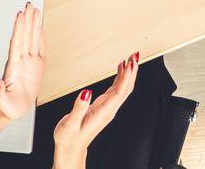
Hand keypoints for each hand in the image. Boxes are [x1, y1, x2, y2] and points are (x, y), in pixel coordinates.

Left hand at [0, 3, 44, 121]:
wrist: (12, 109)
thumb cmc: (7, 107)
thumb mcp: (3, 104)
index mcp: (14, 67)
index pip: (17, 44)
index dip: (19, 29)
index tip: (20, 15)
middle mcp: (21, 61)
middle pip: (25, 36)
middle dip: (27, 20)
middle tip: (28, 3)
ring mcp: (29, 62)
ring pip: (32, 39)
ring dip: (34, 24)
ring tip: (35, 9)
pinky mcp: (37, 66)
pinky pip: (39, 47)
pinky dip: (40, 36)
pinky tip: (40, 26)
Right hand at [52, 53, 139, 168]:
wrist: (70, 148)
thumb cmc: (69, 137)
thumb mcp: (70, 123)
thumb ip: (78, 108)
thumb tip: (86, 93)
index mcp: (103, 112)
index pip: (119, 92)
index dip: (126, 77)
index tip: (130, 63)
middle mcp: (109, 109)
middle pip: (126, 88)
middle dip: (132, 71)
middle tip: (135, 55)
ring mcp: (107, 107)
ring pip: (123, 88)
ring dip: (129, 73)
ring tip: (131, 58)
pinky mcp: (103, 106)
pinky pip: (116, 89)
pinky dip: (120, 77)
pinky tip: (121, 69)